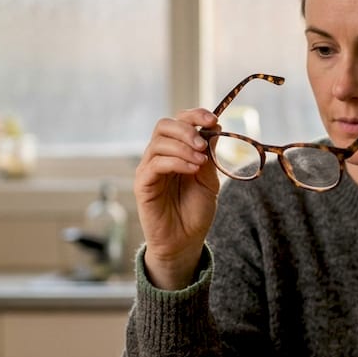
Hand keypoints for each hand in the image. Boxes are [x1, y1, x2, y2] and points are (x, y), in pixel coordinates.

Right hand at [134, 108, 221, 288]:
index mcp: (176, 151)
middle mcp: (159, 155)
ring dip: (184, 146)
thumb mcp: (209, 180)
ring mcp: (149, 168)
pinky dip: (176, 161)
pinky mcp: (143, 183)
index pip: (179, 121)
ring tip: (201, 161)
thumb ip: (209, 155)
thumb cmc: (195, 211)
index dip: (195, 115)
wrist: (185, 241)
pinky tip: (192, 169)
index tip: (214, 121)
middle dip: (187, 129)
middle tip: (204, 143)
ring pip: (159, 142)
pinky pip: (155, 163)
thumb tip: (215, 128)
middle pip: (164, 125)